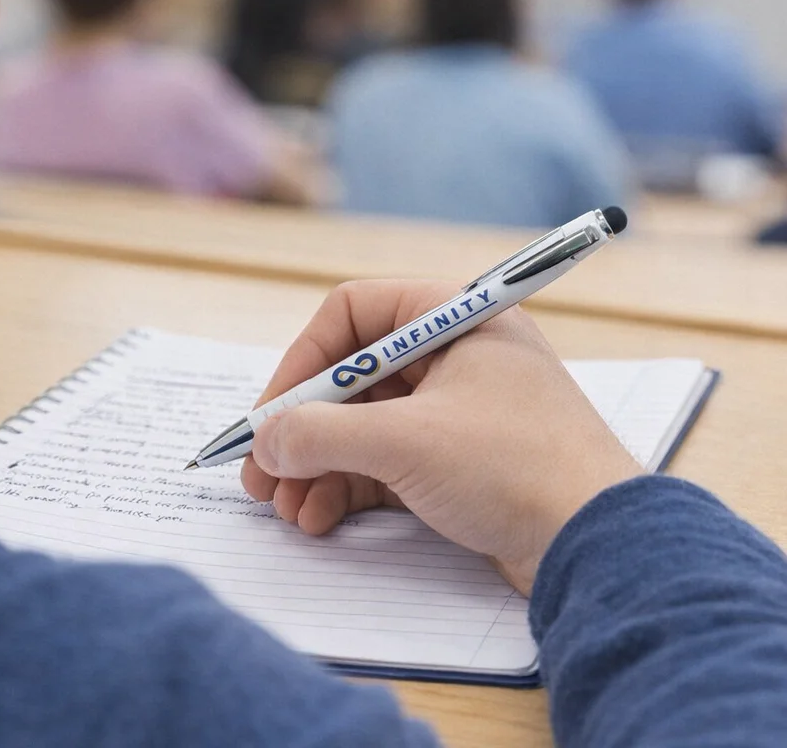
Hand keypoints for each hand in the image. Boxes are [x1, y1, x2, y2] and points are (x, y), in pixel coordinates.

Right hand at [242, 281, 642, 594]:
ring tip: (284, 508)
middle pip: (349, 377)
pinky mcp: (457, 458)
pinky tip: (318, 518)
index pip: (350, 315)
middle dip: (301, 428)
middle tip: (260, 475)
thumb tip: (265, 441)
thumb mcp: (405, 443)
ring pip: (363, 424)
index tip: (268, 416)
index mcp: (449, 318)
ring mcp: (455, 408)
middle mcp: (450, 354)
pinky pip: (384, 459)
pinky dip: (347, 485)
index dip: (300, 363)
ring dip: (317, 464)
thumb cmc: (515, 468)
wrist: (602, 546)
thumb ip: (322, 434)